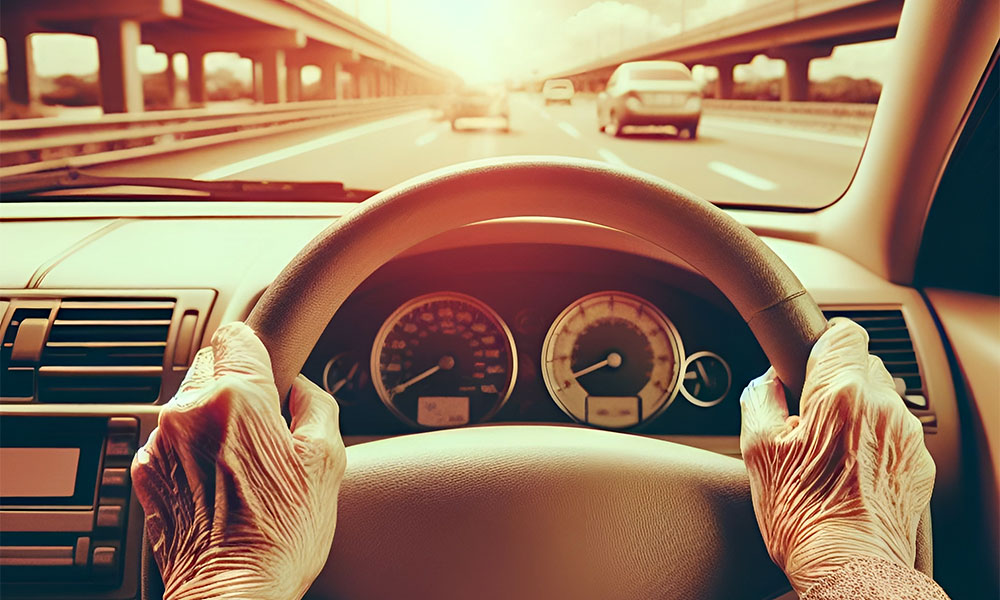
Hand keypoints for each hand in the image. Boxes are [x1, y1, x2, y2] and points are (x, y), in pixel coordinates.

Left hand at [131, 322, 345, 599]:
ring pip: (190, 404)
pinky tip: (221, 481)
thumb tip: (304, 388)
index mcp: (236, 398)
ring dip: (214, 419)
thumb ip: (318, 404)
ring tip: (245, 462)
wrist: (233, 592)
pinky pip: (171, 440)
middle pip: (211, 365)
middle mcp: (189, 413)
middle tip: (267, 425)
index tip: (270, 364)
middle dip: (238, 385)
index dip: (260, 347)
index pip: (238, 334)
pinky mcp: (147, 473)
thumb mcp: (327, 460)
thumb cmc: (280, 534)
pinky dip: (193, 450)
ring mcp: (162, 444)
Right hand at [739, 317, 934, 593]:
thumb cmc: (802, 515)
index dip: (821, 343)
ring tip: (829, 450)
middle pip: (864, 365)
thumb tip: (765, 383)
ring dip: (858, 413)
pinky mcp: (919, 464)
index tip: (807, 361)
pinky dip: (875, 441)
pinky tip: (850, 470)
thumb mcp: (757, 451)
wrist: (848, 565)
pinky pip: (896, 433)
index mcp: (840, 395)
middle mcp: (883, 408)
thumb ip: (758, 399)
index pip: (844, 333)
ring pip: (882, 400)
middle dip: (836, 383)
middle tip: (808, 417)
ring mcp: (907, 437)